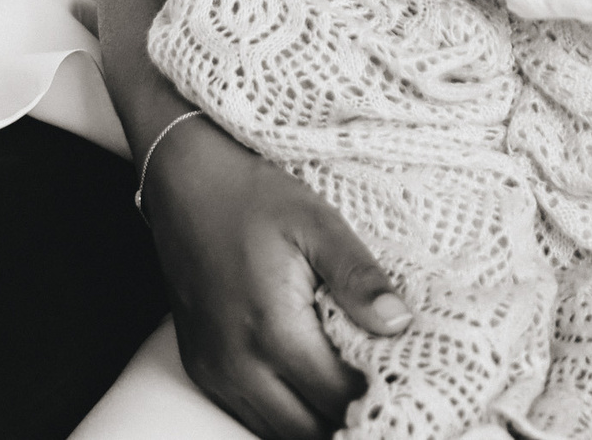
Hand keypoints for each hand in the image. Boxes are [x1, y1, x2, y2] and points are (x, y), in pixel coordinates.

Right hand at [142, 113, 411, 439]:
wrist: (183, 177)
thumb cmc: (251, 194)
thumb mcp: (316, 223)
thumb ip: (359, 277)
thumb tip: (401, 323)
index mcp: (273, 332)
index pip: (339, 399)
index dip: (378, 396)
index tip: (407, 379)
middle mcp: (237, 365)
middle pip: (309, 431)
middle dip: (350, 417)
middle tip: (385, 387)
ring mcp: (214, 371)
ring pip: (277, 432)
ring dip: (317, 419)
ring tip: (352, 387)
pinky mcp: (202, 367)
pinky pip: (250, 414)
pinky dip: (286, 412)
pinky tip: (311, 384)